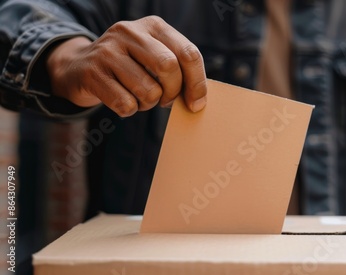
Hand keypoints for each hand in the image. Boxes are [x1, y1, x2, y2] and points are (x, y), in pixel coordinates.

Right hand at [46, 16, 206, 116]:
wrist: (79, 67)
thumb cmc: (129, 67)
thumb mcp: (153, 56)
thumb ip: (178, 69)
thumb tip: (199, 99)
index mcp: (153, 26)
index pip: (188, 53)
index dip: (197, 83)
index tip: (197, 103)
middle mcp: (130, 32)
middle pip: (169, 67)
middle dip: (173, 92)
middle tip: (166, 100)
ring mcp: (108, 51)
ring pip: (148, 90)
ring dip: (149, 104)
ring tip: (140, 98)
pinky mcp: (93, 72)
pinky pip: (126, 104)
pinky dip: (130, 110)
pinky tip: (122, 100)